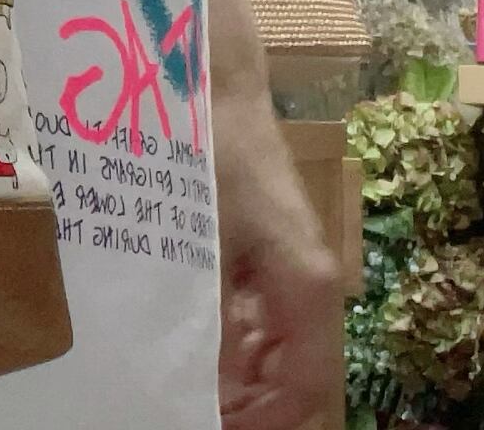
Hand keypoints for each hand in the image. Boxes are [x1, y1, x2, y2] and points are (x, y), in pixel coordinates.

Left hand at [214, 97, 343, 429]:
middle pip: (288, 370)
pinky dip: (222, 327)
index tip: (211, 424)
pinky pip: (251, 306)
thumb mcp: (204, 245)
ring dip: (229, 365)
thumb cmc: (213, 158)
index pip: (303, 388)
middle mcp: (309, 281)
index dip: (262, 421)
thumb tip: (205, 385)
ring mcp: (289, 262)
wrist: (216, 86)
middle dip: (243, 398)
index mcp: (309, 286)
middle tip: (184, 401)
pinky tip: (181, 326)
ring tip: (175, 372)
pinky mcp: (265, 243)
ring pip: (267, 341)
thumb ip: (207, 319)